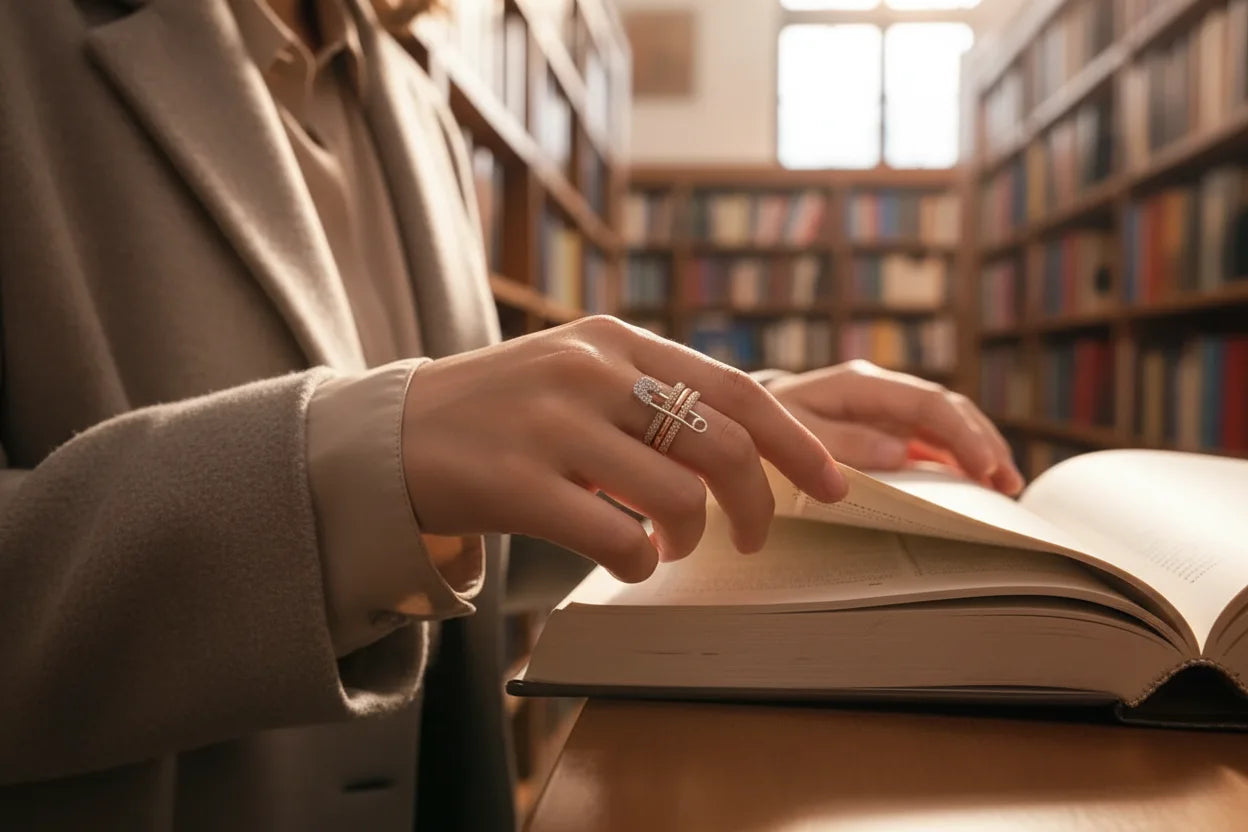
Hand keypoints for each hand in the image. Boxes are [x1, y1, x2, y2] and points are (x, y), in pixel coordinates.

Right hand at [400, 317, 846, 581]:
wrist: (391, 434)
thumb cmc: (501, 412)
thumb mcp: (576, 372)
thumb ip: (649, 390)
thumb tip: (744, 443)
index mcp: (614, 340)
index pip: (734, 390)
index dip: (793, 444)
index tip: (833, 485)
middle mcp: (589, 370)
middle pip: (719, 445)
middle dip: (755, 504)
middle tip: (751, 537)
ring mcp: (551, 424)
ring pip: (676, 495)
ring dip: (690, 538)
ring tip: (671, 547)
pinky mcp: (515, 482)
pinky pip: (616, 538)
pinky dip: (639, 562)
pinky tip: (627, 560)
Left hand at [766, 360, 1023, 494]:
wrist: (741, 421)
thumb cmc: (764, 429)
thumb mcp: (792, 437)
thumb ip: (843, 443)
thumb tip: (899, 451)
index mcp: (859, 385)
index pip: (928, 403)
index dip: (963, 435)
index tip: (986, 468)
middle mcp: (878, 390)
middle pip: (947, 409)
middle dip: (983, 443)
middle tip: (1008, 483)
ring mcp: (883, 408)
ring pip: (944, 424)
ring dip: (977, 451)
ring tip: (1005, 486)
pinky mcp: (882, 427)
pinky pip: (927, 439)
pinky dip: (954, 459)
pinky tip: (975, 480)